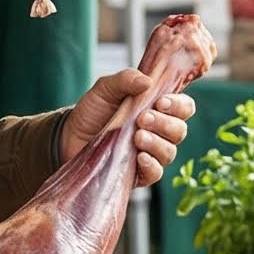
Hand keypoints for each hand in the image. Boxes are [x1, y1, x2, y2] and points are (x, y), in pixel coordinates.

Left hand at [61, 68, 194, 185]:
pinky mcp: (138, 174)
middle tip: (142, 118)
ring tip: (137, 136)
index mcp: (157, 110)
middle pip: (180, 131)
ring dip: (157, 143)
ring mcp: (150, 154)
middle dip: (165, 124)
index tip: (160, 102)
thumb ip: (125, 80)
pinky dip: (151, 165)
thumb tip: (147, 81)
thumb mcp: (105, 89)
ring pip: (169, 152)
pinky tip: (140, 157)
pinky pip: (155, 173)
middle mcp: (158, 133)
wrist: (69, 137)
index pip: (184, 108)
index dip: (179, 105)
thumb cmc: (92, 112)